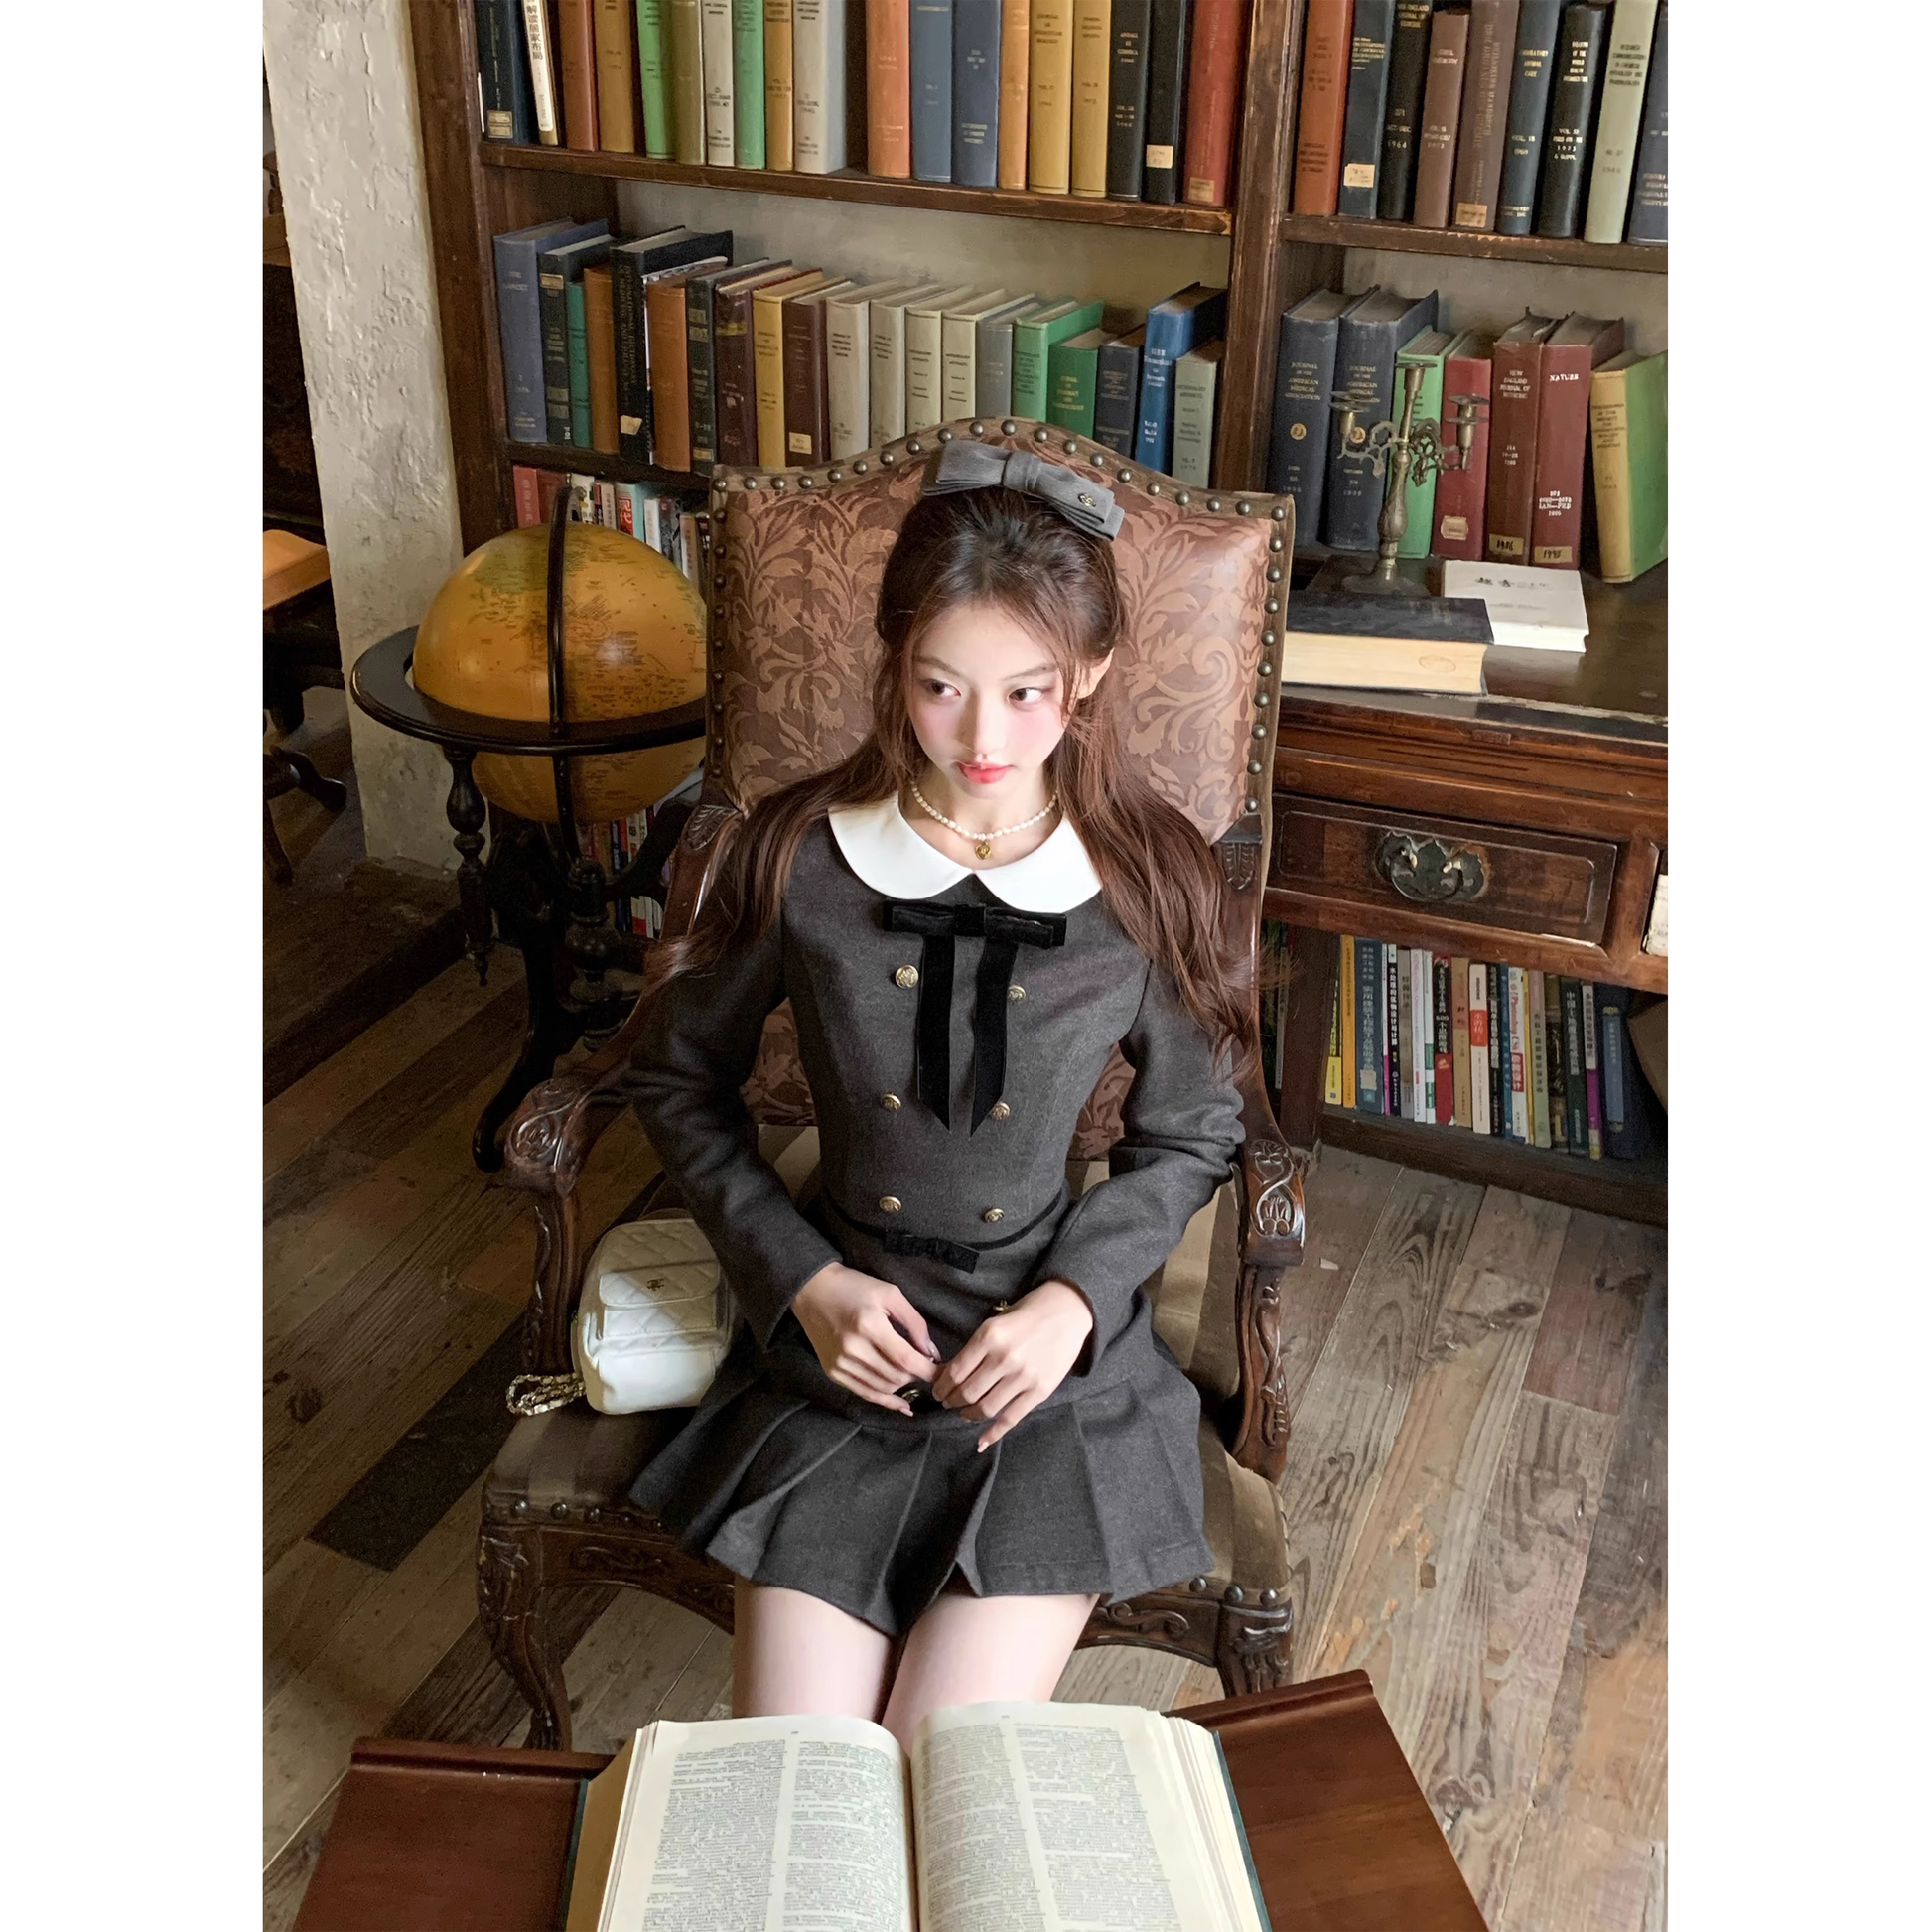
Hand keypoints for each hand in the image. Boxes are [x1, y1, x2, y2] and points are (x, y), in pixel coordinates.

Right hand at [791, 1262, 940, 1414]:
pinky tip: (902, 1404)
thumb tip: (932, 1353)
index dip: (929, 1371)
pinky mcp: (833, 1372)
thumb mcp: (890, 1294)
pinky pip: (864, 1393)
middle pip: (896, 1377)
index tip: (943, 1372)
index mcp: (869, 1326)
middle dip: (916, 1375)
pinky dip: (885, 1400)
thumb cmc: (855, 1286)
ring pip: (883, 1388)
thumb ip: (915, 1323)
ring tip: (910, 1374)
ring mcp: (840, 1364)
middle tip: (924, 1365)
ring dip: (902, 1386)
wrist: (813, 1290)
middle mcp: (853, 1349)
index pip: (906, 1360)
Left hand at [932, 1280, 1094, 1450]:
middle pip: (968, 1392)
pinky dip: (993, 1433)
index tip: (938, 1390)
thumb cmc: (1028, 1312)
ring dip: (969, 1414)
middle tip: (948, 1402)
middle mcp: (1004, 1358)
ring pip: (986, 1407)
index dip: (942, 1386)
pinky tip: (981, 1441)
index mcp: (989, 1336)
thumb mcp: (995, 1322)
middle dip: (952, 1401)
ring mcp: (1023, 1377)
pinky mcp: (1040, 1391)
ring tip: (964, 1413)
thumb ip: (976, 1348)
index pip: (956, 1371)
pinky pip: (1011, 1418)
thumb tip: (950, 1373)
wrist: (1067, 1310)